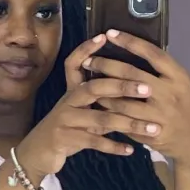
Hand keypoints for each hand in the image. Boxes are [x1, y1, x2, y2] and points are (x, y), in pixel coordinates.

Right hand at [17, 34, 151, 178]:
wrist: (38, 152)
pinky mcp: (66, 139)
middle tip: (147, 88)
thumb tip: (132, 87)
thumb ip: (102, 102)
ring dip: (128, 124)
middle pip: (94, 87)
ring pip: (100, 118)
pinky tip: (131, 150)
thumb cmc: (66, 129)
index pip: (74, 64)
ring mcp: (65, 120)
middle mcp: (68, 102)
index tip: (103, 37)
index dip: (86, 49)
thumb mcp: (82, 112)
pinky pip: (94, 142)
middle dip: (122, 86)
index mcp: (72, 92)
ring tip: (151, 128)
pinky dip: (114, 146)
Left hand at [82, 30, 189, 167]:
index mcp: (179, 77)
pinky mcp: (151, 133)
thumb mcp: (182, 84)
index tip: (111, 33)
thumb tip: (135, 51)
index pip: (153, 54)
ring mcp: (160, 115)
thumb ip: (163, 71)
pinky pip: (125, 121)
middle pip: (132, 75)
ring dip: (103, 93)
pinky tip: (98, 106)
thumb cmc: (187, 108)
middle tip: (89, 61)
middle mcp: (170, 94)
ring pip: (124, 101)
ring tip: (88, 84)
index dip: (130, 42)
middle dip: (106, 66)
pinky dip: (110, 113)